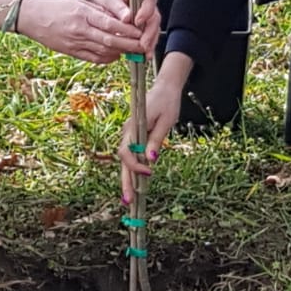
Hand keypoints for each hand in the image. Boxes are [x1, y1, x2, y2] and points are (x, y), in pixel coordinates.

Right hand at [11, 0, 146, 63]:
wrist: (30, 17)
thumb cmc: (55, 6)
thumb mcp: (79, 3)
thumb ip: (99, 11)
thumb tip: (121, 19)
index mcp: (83, 13)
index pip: (111, 23)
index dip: (129, 30)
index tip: (142, 31)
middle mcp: (80, 30)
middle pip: (111, 40)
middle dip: (130, 44)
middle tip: (144, 45)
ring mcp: (75, 43)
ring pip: (104, 51)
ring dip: (121, 52)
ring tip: (134, 51)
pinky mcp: (71, 52)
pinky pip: (94, 58)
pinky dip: (108, 58)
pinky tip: (116, 55)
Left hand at [68, 0, 160, 53]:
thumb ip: (118, 7)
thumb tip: (127, 18)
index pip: (149, 0)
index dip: (146, 11)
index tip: (138, 21)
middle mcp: (143, 3)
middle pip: (154, 17)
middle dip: (150, 32)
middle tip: (143, 44)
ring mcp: (142, 14)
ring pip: (152, 28)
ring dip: (150, 41)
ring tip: (145, 53)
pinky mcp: (138, 25)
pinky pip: (145, 35)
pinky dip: (145, 45)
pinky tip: (142, 54)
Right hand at [119, 71, 183, 203]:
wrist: (165, 88)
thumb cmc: (167, 102)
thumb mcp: (166, 121)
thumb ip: (157, 140)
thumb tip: (151, 160)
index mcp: (133, 126)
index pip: (126, 152)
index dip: (135, 166)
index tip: (149, 172)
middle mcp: (127, 132)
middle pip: (123, 161)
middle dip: (125, 182)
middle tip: (128, 202)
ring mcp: (129, 135)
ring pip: (126, 160)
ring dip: (128, 178)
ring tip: (130, 198)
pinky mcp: (135, 137)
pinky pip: (131, 155)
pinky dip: (133, 170)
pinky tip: (136, 184)